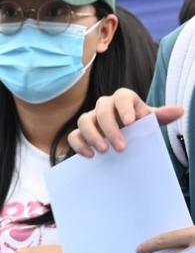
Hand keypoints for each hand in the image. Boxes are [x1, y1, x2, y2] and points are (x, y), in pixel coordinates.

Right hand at [67, 87, 183, 157]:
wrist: (123, 139)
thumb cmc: (137, 127)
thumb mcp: (150, 121)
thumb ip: (161, 116)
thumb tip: (180, 111)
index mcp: (122, 100)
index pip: (122, 96)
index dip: (125, 108)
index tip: (131, 122)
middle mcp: (104, 106)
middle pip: (102, 111)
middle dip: (111, 129)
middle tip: (121, 147)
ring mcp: (90, 119)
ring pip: (83, 121)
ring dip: (92, 136)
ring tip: (104, 151)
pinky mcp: (80, 133)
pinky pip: (74, 135)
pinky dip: (80, 145)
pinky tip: (90, 156)